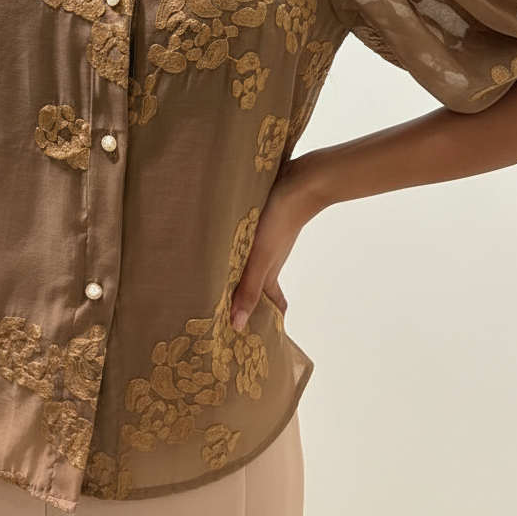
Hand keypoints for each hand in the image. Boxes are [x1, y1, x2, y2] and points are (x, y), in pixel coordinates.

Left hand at [229, 154, 322, 331]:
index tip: (251, 335)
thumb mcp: (259, 258)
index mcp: (269, 273)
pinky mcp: (262, 222)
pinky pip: (249, 243)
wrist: (300, 182)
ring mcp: (266, 240)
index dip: (264, 319)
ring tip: (216, 277)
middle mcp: (269, 259)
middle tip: (223, 310)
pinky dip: (239, 250)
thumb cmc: (280, 221)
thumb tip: (237, 326)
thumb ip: (248, 289)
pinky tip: (226, 242)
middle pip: (258, 285)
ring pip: (252, 263)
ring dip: (238, 273)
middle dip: (245, 299)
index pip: (271, 304)